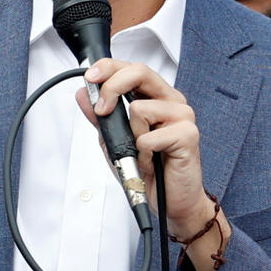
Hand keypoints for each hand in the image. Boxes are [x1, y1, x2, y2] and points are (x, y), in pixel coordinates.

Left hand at [76, 59, 229, 270]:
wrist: (170, 202)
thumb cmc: (147, 170)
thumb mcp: (114, 140)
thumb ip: (100, 117)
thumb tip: (82, 94)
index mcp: (155, 96)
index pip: (131, 68)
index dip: (108, 67)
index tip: (89, 77)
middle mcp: (171, 101)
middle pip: (140, 72)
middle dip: (112, 86)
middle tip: (102, 108)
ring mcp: (182, 116)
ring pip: (140, 108)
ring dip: (132, 136)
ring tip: (141, 152)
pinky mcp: (189, 134)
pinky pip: (149, 136)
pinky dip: (142, 153)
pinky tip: (151, 161)